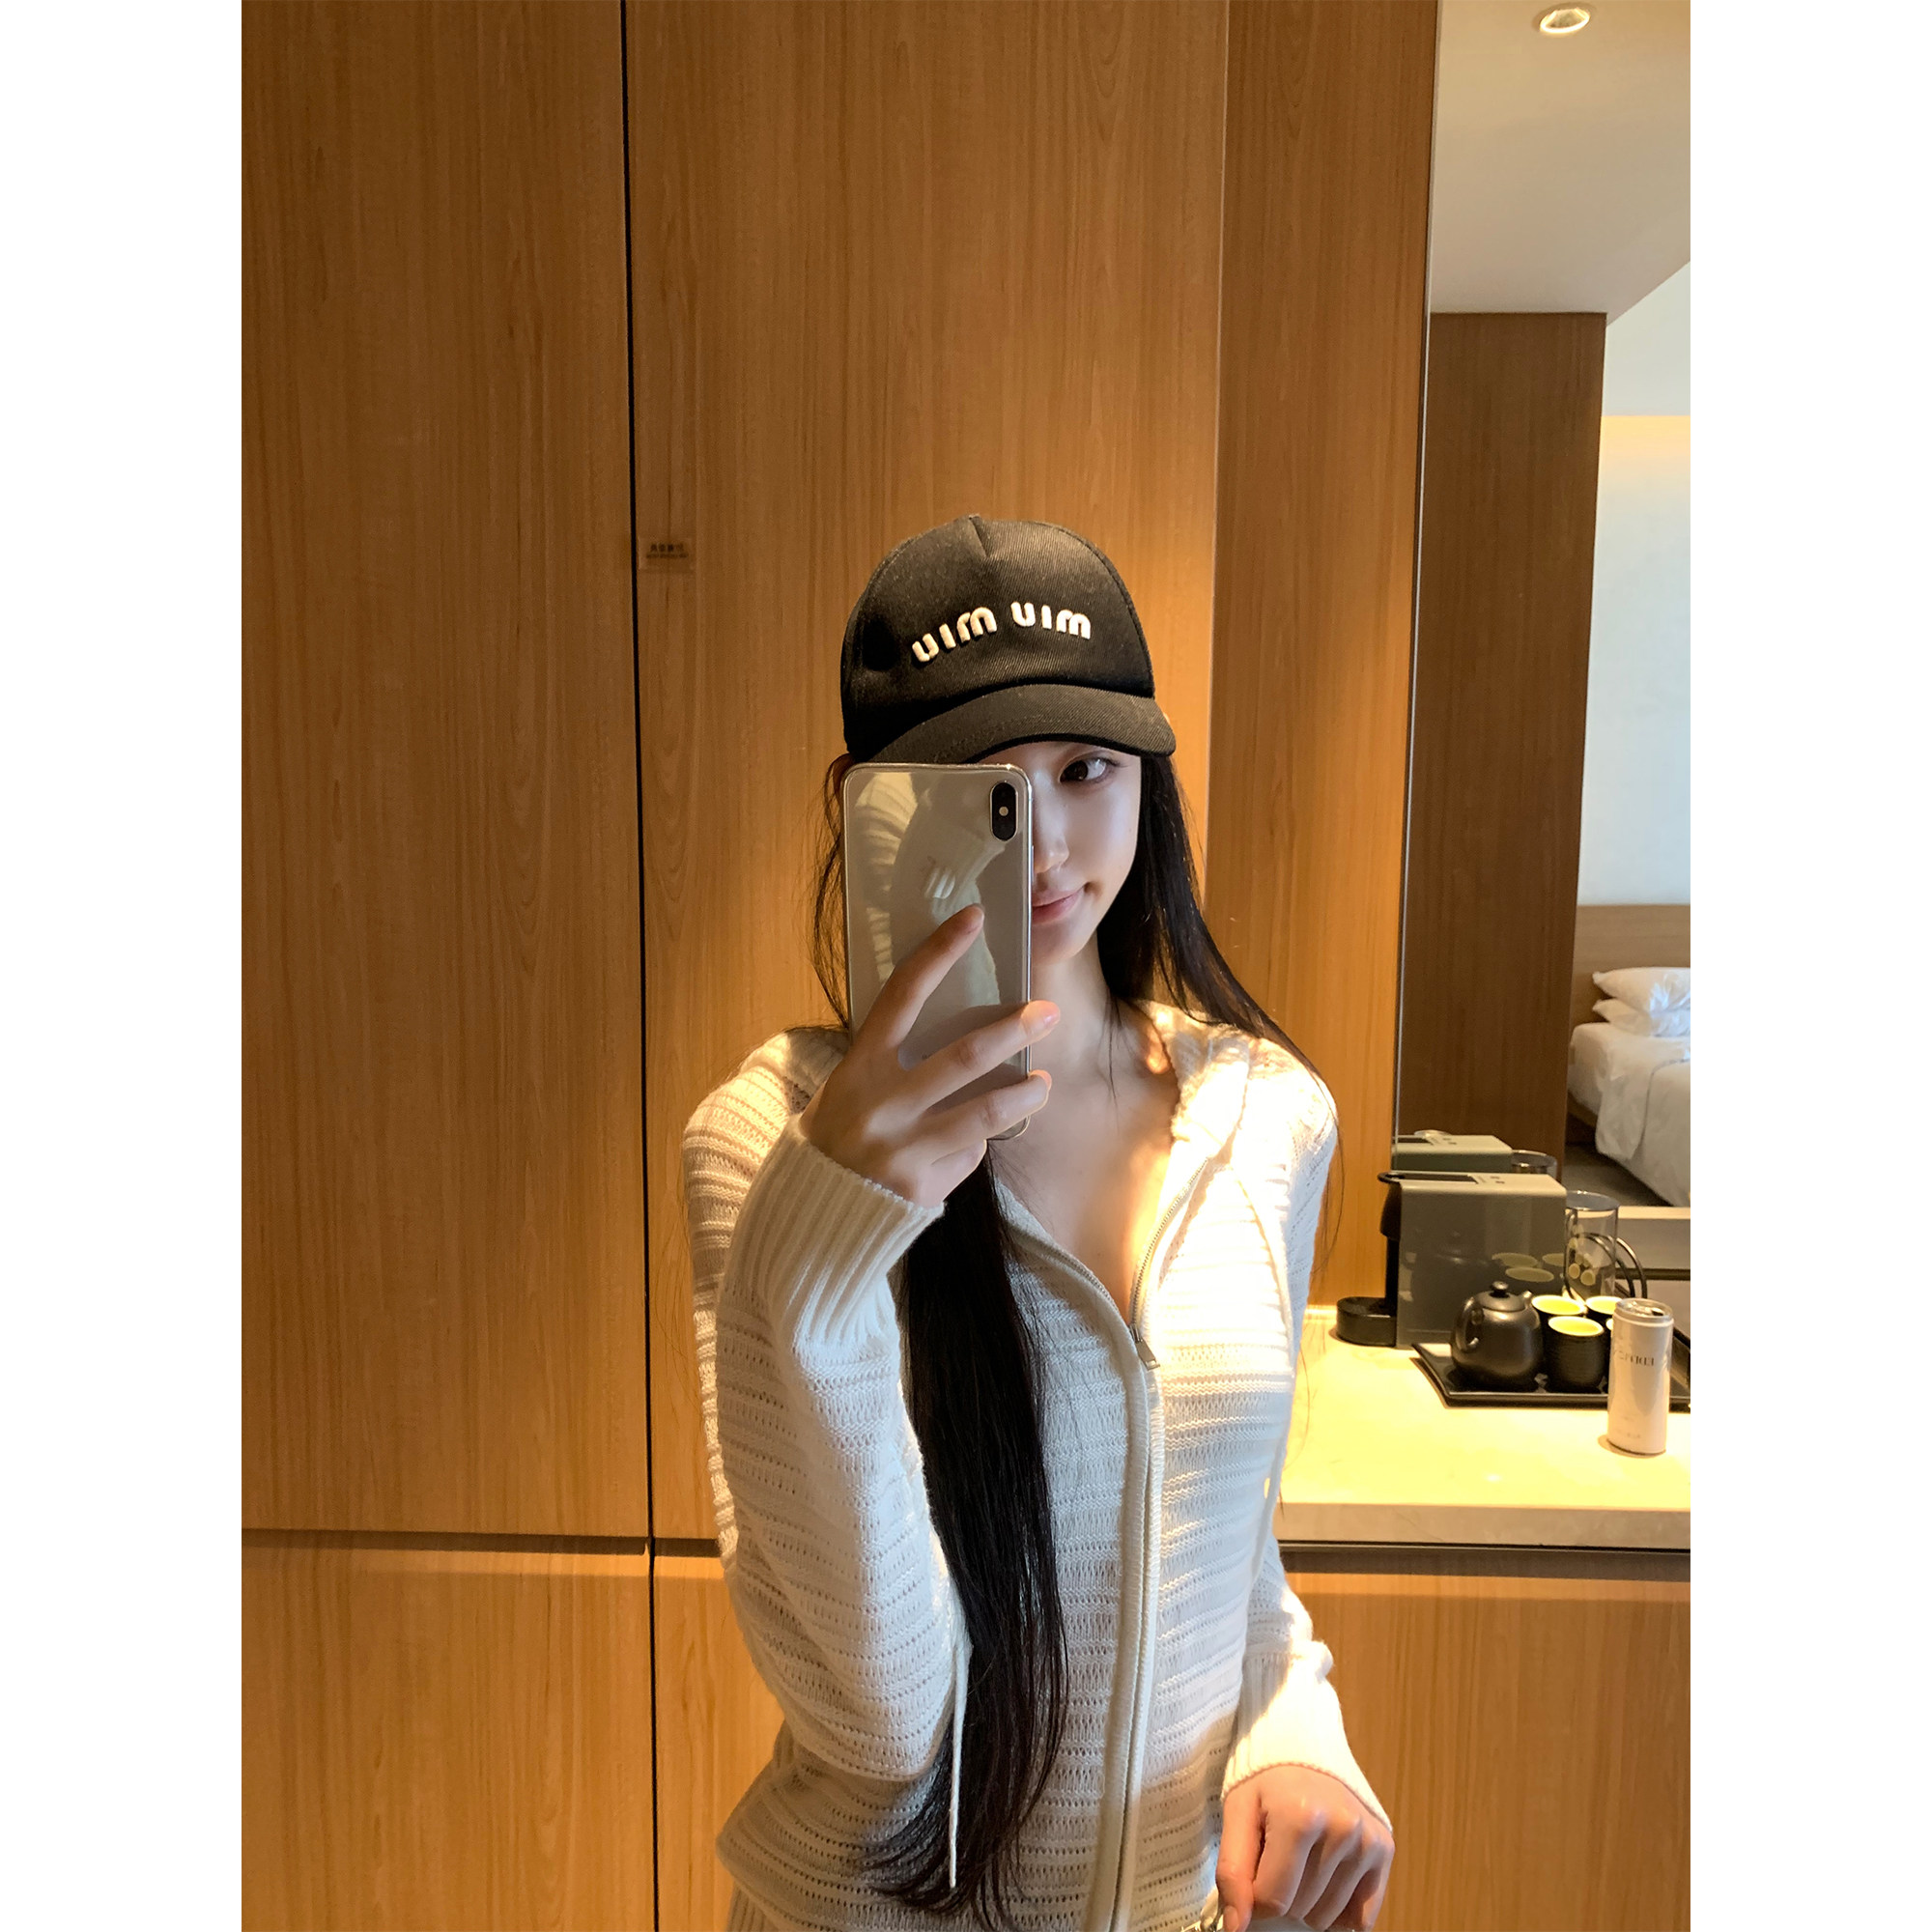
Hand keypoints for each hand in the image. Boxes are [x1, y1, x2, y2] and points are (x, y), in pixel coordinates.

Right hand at [799, 904, 1057, 1206]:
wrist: (814, 1209)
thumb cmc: (840, 1131)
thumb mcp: (852, 1085)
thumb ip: (897, 1060)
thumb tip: (968, 1032)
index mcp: (860, 1064)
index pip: (903, 994)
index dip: (939, 952)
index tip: (973, 919)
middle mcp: (882, 1102)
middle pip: (965, 1055)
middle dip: (1014, 1030)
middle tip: (1048, 1012)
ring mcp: (904, 1146)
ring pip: (986, 1112)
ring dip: (1025, 1093)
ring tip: (1043, 1083)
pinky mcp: (922, 1185)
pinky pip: (967, 1155)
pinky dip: (975, 1144)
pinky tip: (970, 1142)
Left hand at [1215, 1765, 1393, 1930]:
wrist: (1305, 1747)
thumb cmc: (1266, 1783)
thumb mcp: (1237, 1814)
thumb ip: (1232, 1872)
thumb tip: (1236, 1927)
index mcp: (1299, 1817)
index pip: (1272, 1901)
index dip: (1255, 1897)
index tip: (1253, 1870)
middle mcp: (1341, 1829)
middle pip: (1300, 1910)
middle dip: (1282, 1893)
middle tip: (1279, 1854)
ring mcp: (1367, 1841)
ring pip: (1327, 1918)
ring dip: (1309, 1901)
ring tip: (1302, 1858)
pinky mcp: (1385, 1849)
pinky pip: (1362, 1918)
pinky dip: (1339, 1909)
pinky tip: (1326, 1876)